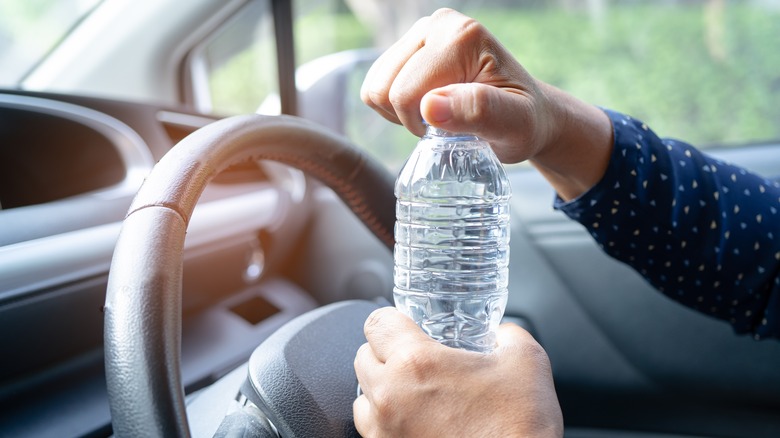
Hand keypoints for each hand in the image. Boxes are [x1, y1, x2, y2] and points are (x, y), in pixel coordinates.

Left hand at [353, 307, 562, 437]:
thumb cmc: (521, 425)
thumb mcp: (527, 360)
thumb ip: (508, 335)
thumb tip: (501, 333)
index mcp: (416, 362)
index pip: (377, 323)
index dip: (393, 319)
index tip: (406, 325)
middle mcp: (390, 396)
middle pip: (363, 356)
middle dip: (385, 352)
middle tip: (415, 359)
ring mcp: (384, 432)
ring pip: (362, 397)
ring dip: (381, 389)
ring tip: (413, 393)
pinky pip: (372, 430)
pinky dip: (386, 421)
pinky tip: (416, 421)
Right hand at [360, 8, 612, 199]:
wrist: (530, 114)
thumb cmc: (524, 122)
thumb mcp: (513, 125)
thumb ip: (477, 112)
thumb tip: (430, 106)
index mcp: (461, 36)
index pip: (405, 92)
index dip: (421, 125)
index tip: (456, 129)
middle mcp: (438, 24)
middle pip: (384, 88)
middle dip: (410, 117)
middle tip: (448, 124)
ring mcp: (422, 32)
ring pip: (375, 87)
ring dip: (400, 113)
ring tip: (438, 116)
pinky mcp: (411, 45)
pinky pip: (376, 84)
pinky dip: (395, 106)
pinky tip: (427, 108)